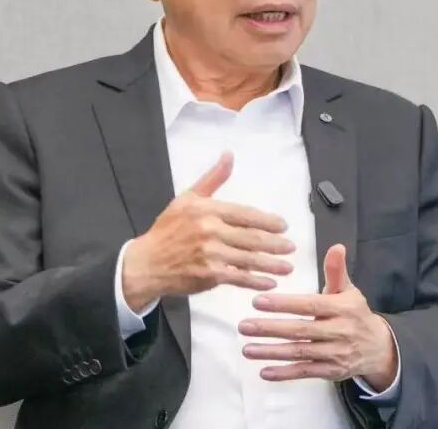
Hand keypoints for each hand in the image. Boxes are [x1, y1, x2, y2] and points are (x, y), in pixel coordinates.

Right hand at [121, 151, 295, 310]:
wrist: (147, 263)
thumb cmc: (168, 230)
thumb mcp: (188, 198)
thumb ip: (213, 179)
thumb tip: (229, 155)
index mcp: (207, 210)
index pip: (245, 214)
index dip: (267, 221)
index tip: (283, 226)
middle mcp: (210, 231)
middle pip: (251, 238)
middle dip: (275, 244)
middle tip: (291, 247)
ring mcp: (210, 255)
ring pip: (249, 259)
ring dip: (272, 264)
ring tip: (288, 266)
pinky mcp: (209, 275)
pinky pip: (238, 278)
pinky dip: (256, 281)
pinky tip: (270, 282)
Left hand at [238, 244, 398, 390]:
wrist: (378, 348)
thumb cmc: (355, 314)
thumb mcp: (348, 290)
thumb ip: (336, 271)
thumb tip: (336, 246)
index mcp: (342, 308)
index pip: (310, 305)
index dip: (284, 304)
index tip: (258, 302)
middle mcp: (339, 331)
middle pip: (301, 330)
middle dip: (270, 329)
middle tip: (244, 326)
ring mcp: (335, 354)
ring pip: (300, 353)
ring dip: (272, 352)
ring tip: (247, 348)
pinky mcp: (331, 371)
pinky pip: (305, 372)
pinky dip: (285, 373)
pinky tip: (264, 371)